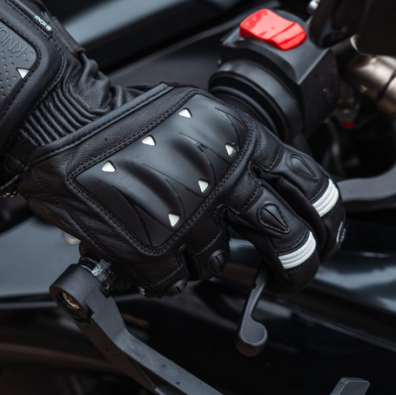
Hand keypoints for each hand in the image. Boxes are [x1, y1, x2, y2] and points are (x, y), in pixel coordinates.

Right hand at [18, 85, 343, 296]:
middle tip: (291, 269)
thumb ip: (237, 144)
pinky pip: (177, 281)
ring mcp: (189, 218)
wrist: (67, 129)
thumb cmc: (124, 119)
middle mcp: (222, 179)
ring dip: (203, 254)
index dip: (327, 216)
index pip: (310, 185)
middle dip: (296, 260)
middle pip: (287, 234)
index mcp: (239, 140)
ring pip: (221, 261)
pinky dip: (165, 272)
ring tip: (175, 232)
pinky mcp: (153, 250)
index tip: (327, 231)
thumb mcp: (198, 113)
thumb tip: (265, 180)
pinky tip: (150, 248)